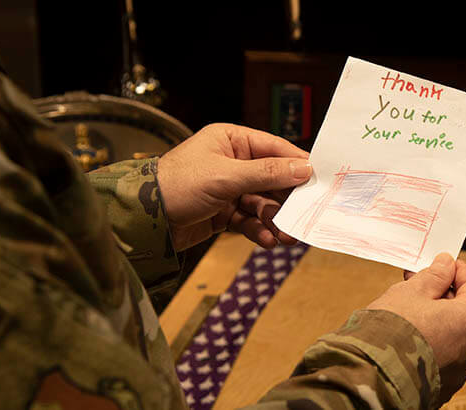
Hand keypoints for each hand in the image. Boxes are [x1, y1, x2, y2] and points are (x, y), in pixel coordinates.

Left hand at [157, 123, 310, 250]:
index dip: (297, 163)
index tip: (321, 178)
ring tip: (287, 236)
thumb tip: (303, 168)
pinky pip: (249, 220)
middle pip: (272, 179)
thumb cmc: (178, 184)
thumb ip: (266, 173)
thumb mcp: (225, 176)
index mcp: (230, 140)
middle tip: (306, 216)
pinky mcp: (223, 213)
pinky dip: (259, 230)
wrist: (145, 219)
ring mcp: (228, 189)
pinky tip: (268, 240)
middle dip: (287, 201)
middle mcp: (231, 162)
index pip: (273, 148)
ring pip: (262, 203)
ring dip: (275, 220)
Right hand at [367, 253, 465, 403]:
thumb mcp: (410, 292)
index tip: (443, 264)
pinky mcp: (443, 386)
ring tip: (406, 311)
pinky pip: (441, 356)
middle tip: (418, 284)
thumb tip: (446, 264)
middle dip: (443, 295)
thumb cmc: (390, 330)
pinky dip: (429, 342)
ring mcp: (459, 371)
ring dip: (436, 320)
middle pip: (465, 312)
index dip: (459, 271)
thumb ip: (433, 276)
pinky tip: (406, 336)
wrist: (371, 374)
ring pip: (453, 336)